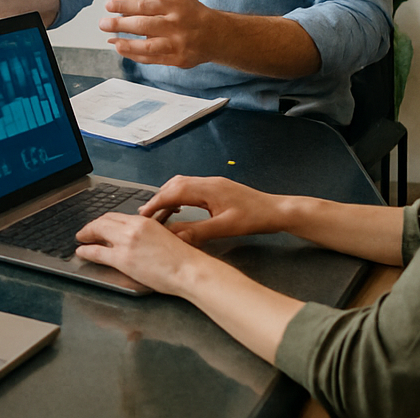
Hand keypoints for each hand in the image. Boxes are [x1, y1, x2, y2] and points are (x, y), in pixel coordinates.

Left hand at [75, 212, 205, 295]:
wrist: (188, 269)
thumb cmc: (182, 259)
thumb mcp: (164, 237)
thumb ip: (147, 234)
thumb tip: (136, 240)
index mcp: (144, 221)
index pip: (117, 216)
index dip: (105, 220)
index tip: (100, 224)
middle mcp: (133, 228)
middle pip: (104, 221)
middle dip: (92, 225)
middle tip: (86, 231)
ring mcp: (126, 242)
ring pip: (98, 231)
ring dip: (86, 234)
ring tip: (81, 238)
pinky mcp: (123, 259)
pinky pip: (97, 252)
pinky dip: (86, 251)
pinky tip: (82, 252)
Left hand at [100, 0, 216, 67]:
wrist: (214, 35)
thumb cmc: (190, 9)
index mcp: (174, 5)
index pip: (145, 4)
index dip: (124, 5)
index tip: (108, 5)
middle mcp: (175, 24)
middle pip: (144, 25)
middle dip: (121, 25)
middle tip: (103, 24)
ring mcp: (177, 43)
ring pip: (149, 46)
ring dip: (128, 44)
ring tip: (112, 40)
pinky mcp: (177, 59)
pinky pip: (153, 59)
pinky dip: (135, 56)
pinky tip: (122, 49)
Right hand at [140, 175, 282, 246]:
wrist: (276, 211)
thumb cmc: (254, 218)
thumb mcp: (225, 228)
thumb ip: (198, 232)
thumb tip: (174, 237)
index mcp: (208, 188)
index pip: (174, 191)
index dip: (156, 202)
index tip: (143, 214)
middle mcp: (208, 182)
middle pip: (175, 185)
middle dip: (158, 199)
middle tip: (147, 215)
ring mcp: (213, 184)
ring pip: (182, 185)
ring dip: (168, 197)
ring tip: (159, 214)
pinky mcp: (217, 189)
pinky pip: (191, 189)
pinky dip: (180, 197)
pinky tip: (180, 208)